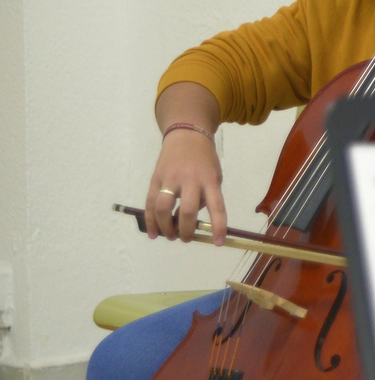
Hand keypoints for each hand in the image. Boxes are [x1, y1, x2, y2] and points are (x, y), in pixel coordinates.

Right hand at [146, 129, 226, 243]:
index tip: (219, 243)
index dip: (218, 226)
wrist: (186, 136)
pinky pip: (149, 202)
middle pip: (188, 210)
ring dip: (166, 227)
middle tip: (186, 239)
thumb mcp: (214, 176)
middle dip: (187, 230)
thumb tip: (192, 223)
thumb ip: (206, 197)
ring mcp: (170, 178)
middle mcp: (190, 179)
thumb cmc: (204, 161)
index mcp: (210, 180)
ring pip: (163, 207)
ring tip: (171, 236)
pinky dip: (150, 220)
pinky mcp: (155, 179)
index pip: (216, 206)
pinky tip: (153, 233)